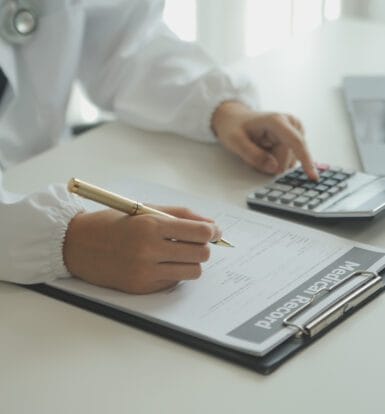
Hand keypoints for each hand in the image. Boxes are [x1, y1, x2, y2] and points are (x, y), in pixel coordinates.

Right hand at [63, 207, 221, 293]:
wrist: (77, 244)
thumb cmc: (113, 223)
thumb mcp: (145, 209)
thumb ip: (180, 215)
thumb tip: (211, 225)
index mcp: (151, 225)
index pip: (200, 232)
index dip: (212, 231)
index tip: (213, 231)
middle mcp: (149, 250)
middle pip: (201, 254)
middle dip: (204, 246)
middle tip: (195, 241)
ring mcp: (145, 272)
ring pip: (193, 272)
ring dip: (191, 262)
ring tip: (178, 253)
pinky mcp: (141, 287)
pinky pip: (174, 282)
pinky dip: (174, 272)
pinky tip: (160, 263)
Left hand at [211, 101, 318, 179]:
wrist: (235, 118)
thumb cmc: (234, 127)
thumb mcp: (235, 142)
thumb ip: (254, 156)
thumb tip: (275, 168)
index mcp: (277, 121)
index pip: (297, 143)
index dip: (306, 161)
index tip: (313, 177)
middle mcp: (291, 123)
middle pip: (287, 159)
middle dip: (270, 164)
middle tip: (253, 153)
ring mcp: (295, 131)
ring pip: (288, 162)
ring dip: (271, 163)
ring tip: (258, 150)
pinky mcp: (294, 139)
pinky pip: (287, 160)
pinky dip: (275, 161)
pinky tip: (266, 151)